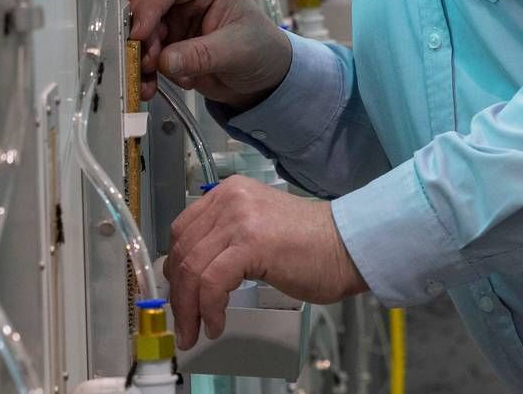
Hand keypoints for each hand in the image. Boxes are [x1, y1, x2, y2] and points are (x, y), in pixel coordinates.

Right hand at [127, 0, 291, 110]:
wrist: (263, 80)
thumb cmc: (261, 51)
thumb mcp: (237, 51)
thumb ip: (201, 54)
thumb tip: (165, 61)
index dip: (149, 5)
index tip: (139, 34)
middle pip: (145, 3)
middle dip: (141, 33)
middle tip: (147, 61)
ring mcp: (175, 22)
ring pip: (139, 31)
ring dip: (139, 56)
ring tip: (149, 81)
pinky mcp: (168, 46)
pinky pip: (144, 55)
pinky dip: (143, 72)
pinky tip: (150, 89)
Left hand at [164, 175, 367, 348]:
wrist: (348, 246)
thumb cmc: (312, 245)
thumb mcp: (258, 230)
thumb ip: (226, 240)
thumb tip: (195, 273)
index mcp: (229, 193)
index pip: (183, 230)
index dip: (174, 268)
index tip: (179, 296)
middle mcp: (230, 199)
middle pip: (183, 250)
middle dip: (178, 294)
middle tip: (185, 323)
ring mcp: (240, 219)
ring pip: (192, 268)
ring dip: (189, 308)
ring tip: (197, 330)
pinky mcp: (251, 243)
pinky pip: (212, 282)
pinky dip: (209, 309)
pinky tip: (217, 324)